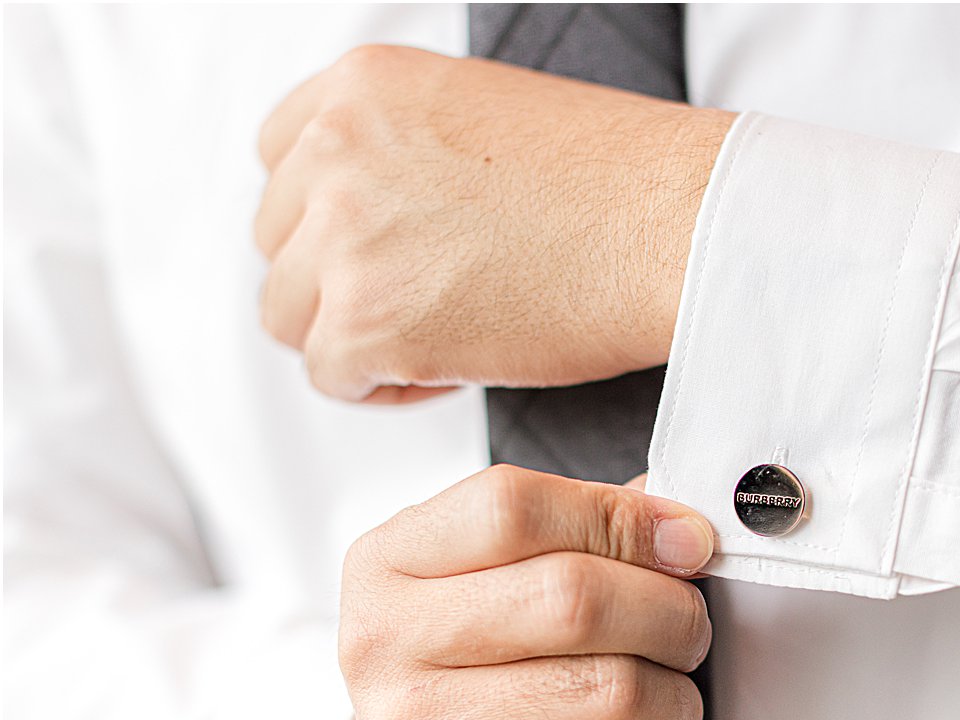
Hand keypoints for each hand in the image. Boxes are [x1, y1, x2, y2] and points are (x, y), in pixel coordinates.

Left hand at [255, 45, 734, 402]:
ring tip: (437, 343)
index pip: (281, 158)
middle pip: (279, 242)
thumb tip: (379, 221)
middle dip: (342, 282)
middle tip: (420, 305)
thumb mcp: (486, 116)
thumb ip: (406, 152)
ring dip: (354, 336)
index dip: (327, 219)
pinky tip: (449, 373)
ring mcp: (344, 235)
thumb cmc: (620, 182)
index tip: (378, 251)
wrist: (675, 225)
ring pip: (291, 314)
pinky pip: (330, 374)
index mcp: (363, 86)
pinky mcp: (366, 320)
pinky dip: (382, 387)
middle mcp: (336, 150)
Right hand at [335, 464, 715, 719]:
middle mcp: (384, 647)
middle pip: (574, 599)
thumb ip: (587, 527)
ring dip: (675, 695)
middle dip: (670, 612)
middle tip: (687, 628)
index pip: (515, 508)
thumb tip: (683, 526)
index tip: (684, 541)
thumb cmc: (480, 668)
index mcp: (388, 562)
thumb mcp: (502, 574)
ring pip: (615, 690)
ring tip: (663, 699)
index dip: (622, 519)